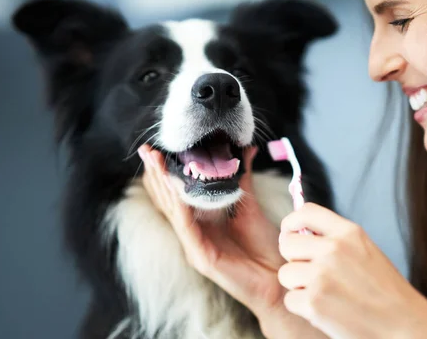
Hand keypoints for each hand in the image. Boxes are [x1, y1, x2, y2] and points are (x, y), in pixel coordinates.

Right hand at [137, 145, 325, 337]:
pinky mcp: (202, 258)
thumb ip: (243, 178)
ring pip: (173, 212)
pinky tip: (176, 189)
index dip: (166, 172)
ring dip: (163, 186)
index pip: (176, 194)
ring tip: (155, 163)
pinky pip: (187, 227)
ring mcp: (195, 246)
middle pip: (168, 201)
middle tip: (146, 150)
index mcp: (203, 221)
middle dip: (156, 174)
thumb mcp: (250, 205)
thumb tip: (246, 149)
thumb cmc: (266, 245)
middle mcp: (194, 233)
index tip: (157, 149)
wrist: (279, 277)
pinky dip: (181, 206)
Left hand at [278, 203, 426, 338]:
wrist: (403, 325)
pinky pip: (290, 299)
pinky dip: (303, 308)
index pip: (305, 212)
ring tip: (323, 294)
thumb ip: (335, 238)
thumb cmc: (385, 290)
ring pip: (285, 273)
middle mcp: (333, 249)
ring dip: (298, 286)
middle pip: (287, 243)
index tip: (290, 234)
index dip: (291, 223)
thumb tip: (300, 231)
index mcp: (348, 232)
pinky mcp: (314, 302)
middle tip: (310, 273)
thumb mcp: (364, 249)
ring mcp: (322, 275)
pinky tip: (325, 309)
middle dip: (293, 260)